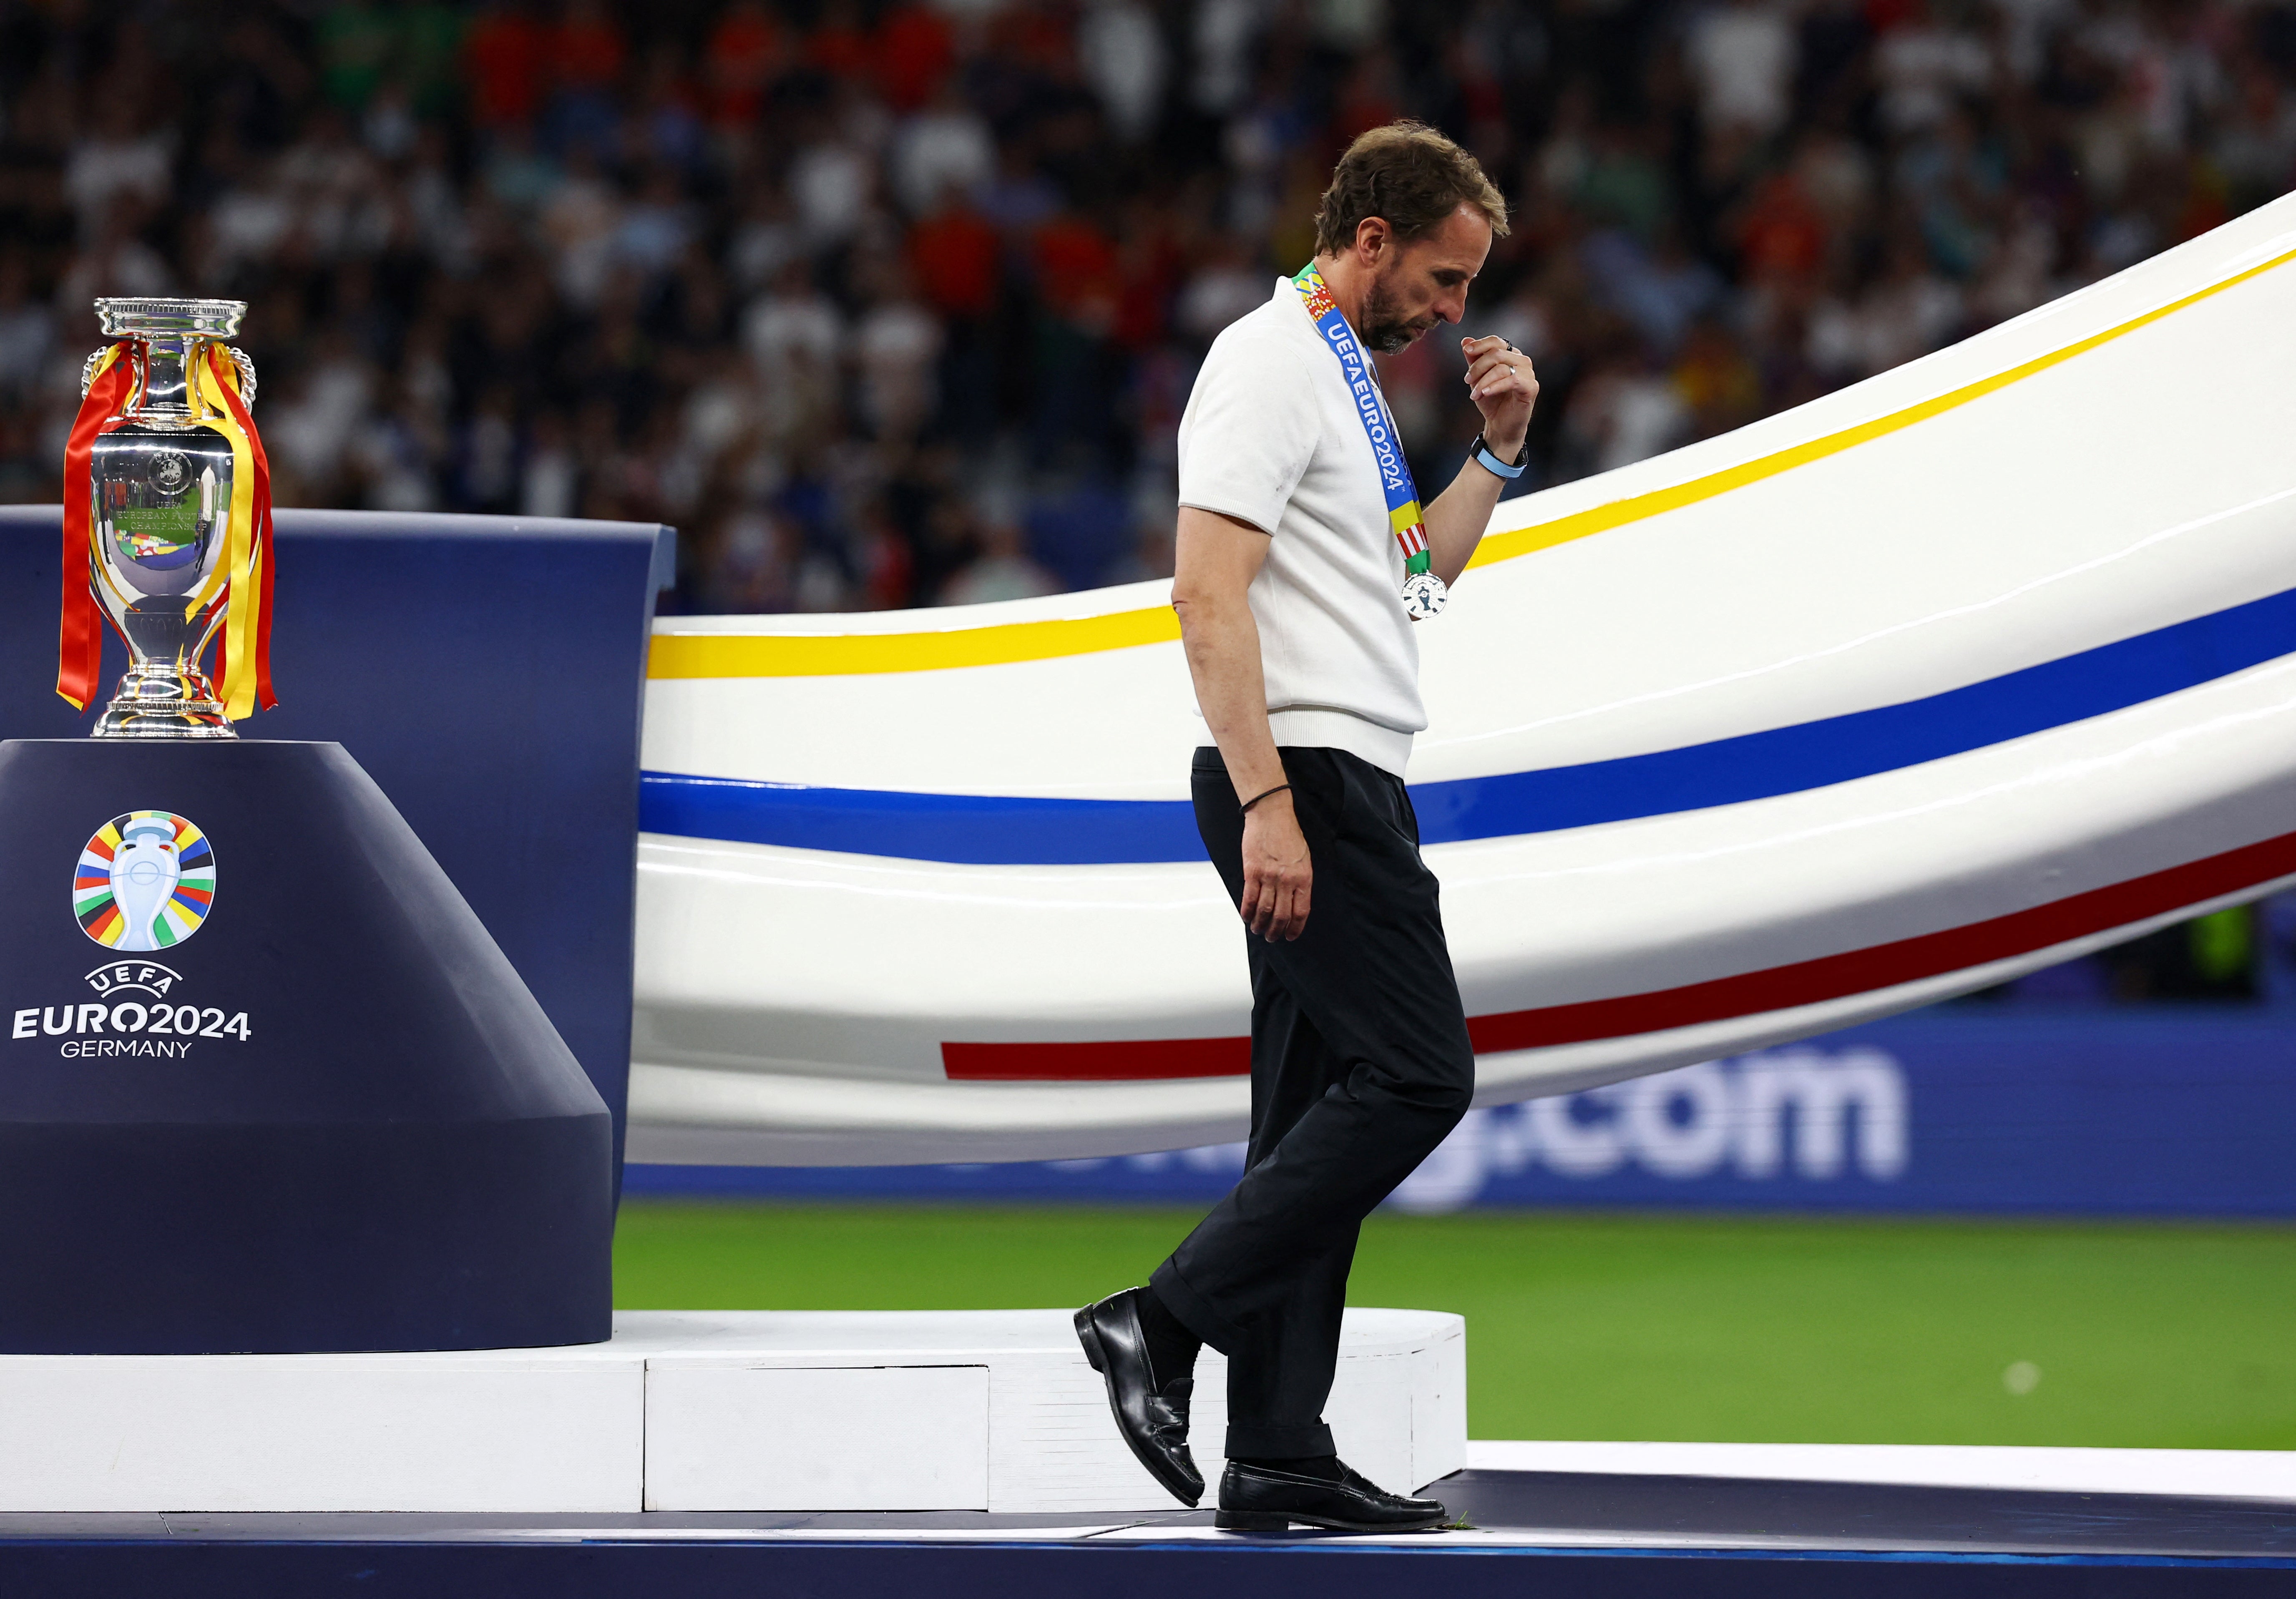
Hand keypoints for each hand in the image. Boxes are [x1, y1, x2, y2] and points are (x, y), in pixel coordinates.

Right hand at [1238, 793, 1311, 940]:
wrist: (1271, 815)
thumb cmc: (1289, 834)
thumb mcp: (1304, 859)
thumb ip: (1300, 881)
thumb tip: (1294, 902)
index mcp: (1304, 878)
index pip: (1301, 911)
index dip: (1295, 928)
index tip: (1290, 936)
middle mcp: (1287, 880)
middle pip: (1282, 915)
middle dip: (1276, 931)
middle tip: (1272, 937)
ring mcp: (1269, 876)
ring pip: (1264, 910)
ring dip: (1260, 924)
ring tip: (1257, 930)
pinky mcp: (1252, 871)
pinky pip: (1249, 898)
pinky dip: (1247, 911)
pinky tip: (1246, 917)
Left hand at [1461, 334, 1537, 459]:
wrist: (1500, 425)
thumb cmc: (1491, 401)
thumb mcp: (1478, 379)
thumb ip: (1473, 360)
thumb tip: (1465, 340)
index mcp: (1510, 355)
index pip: (1496, 342)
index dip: (1480, 344)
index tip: (1466, 351)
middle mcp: (1522, 361)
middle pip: (1497, 353)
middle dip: (1478, 367)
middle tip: (1467, 381)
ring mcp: (1528, 373)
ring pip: (1502, 367)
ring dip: (1483, 381)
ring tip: (1474, 394)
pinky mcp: (1531, 387)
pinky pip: (1512, 380)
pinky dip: (1495, 386)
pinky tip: (1484, 393)